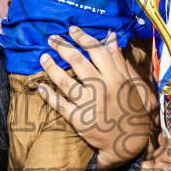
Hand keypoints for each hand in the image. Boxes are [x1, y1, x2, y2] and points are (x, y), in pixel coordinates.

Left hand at [37, 27, 155, 170]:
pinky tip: (40, 86)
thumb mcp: (128, 82)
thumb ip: (117, 59)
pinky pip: (60, 105)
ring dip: (51, 68)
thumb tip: (110, 35)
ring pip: (65, 82)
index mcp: (116, 78)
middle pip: (78, 62)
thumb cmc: (130, 108)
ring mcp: (90, 106)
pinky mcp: (80, 121)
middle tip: (51, 38)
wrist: (129, 141)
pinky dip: (48, 95)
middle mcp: (102, 89)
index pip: (97, 51)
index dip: (82, 38)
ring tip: (42, 57)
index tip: (71, 29)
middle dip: (62, 47)